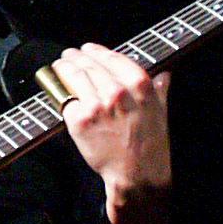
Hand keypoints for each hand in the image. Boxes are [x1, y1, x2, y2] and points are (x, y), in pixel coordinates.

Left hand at [52, 43, 171, 204]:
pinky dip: (62, 94)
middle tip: (69, 54)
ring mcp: (96, 105)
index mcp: (139, 85)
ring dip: (64, 68)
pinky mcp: (80, 121)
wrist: (137, 175)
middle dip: (76, 57)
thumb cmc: (151, 146)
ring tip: (60, 65)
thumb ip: (160, 90)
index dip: (96, 51)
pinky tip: (59, 90)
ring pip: (74, 78)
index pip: (112, 57)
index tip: (88, 48)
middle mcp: (116, 91)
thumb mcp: (161, 112)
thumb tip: (164, 75)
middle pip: (89, 65)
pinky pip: (67, 101)